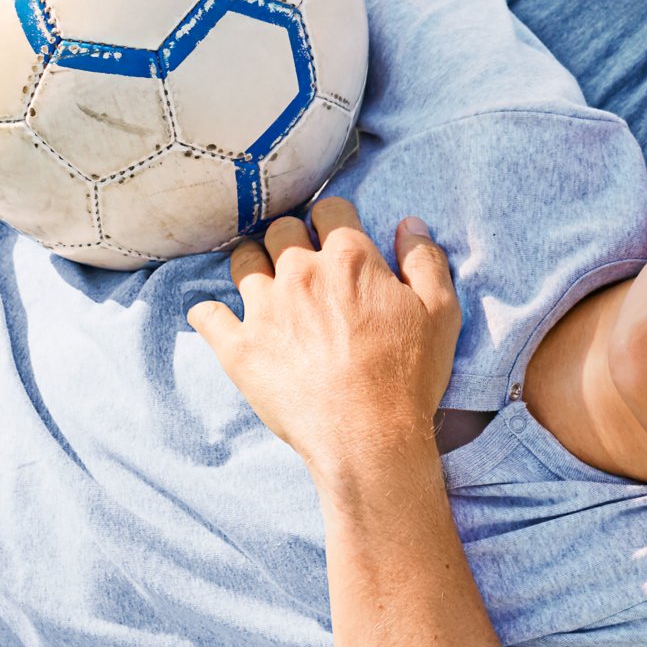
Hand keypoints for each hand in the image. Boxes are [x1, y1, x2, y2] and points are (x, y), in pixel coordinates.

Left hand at [188, 199, 460, 473]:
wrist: (368, 437)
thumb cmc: (408, 376)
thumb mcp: (441, 314)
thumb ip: (426, 261)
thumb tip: (409, 225)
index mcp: (349, 259)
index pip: (331, 209)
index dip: (335, 217)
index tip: (338, 232)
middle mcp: (300, 272)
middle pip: (282, 228)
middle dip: (293, 235)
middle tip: (304, 258)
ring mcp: (263, 308)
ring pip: (243, 260)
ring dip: (253, 261)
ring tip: (265, 279)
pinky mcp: (238, 347)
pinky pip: (205, 314)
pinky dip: (209, 312)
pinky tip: (219, 317)